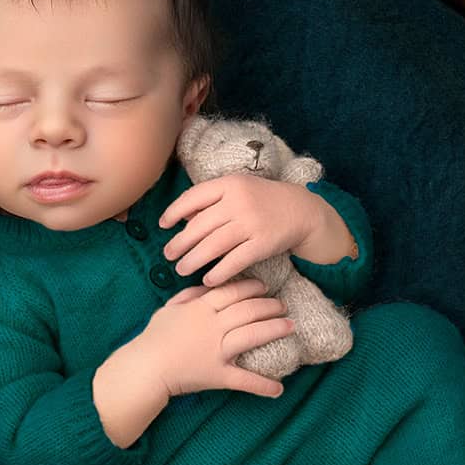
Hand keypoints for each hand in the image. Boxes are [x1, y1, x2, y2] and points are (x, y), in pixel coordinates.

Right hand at [136, 275, 292, 398]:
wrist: (145, 367)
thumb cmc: (154, 337)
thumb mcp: (168, 309)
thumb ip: (188, 296)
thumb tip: (206, 287)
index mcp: (201, 308)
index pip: (233, 292)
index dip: (252, 287)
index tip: (265, 287)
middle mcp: (213, 326)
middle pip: (248, 310)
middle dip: (270, 305)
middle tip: (283, 305)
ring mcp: (217, 350)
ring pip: (253, 335)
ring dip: (275, 329)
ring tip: (290, 326)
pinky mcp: (218, 374)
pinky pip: (244, 379)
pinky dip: (262, 385)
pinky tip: (279, 389)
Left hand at [157, 174, 320, 287]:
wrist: (301, 210)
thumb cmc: (261, 200)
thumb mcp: (237, 189)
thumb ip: (211, 200)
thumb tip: (181, 217)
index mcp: (229, 184)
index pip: (193, 197)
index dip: (174, 212)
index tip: (163, 225)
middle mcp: (239, 202)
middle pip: (200, 225)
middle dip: (180, 242)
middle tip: (168, 255)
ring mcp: (252, 223)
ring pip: (214, 245)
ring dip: (193, 260)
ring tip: (181, 269)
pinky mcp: (263, 243)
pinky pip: (235, 261)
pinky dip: (219, 272)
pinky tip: (208, 279)